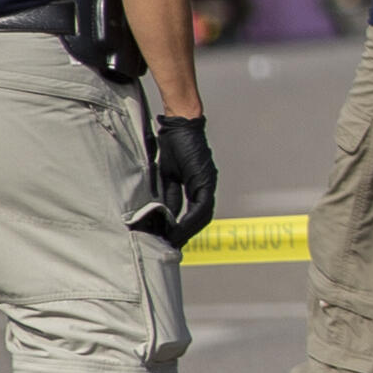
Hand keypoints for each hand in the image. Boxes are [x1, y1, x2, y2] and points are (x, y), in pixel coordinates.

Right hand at [143, 112, 216, 247]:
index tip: (173, 240)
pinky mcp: (205, 179)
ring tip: (174, 241)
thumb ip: (169, 195)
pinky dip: (190, 218)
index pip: (195, 213)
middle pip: (202, 218)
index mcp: (199, 185)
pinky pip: (200, 205)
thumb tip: (165, 214)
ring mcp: (208, 183)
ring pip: (203, 215)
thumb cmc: (173, 146)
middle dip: (187, 233)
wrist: (180, 126)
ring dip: (189, 230)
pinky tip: (179, 228)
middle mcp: (207, 186)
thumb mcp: (167, 176)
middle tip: (174, 246)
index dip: (185, 228)